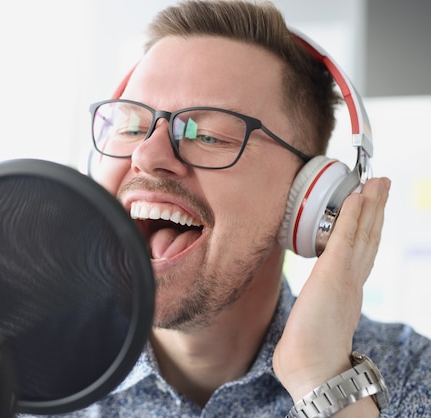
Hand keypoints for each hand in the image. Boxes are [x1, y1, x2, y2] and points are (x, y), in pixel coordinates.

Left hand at [273, 177, 390, 402]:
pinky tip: (358, 196)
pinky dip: (353, 215)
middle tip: (381, 184)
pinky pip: (347, 237)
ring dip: (370, 205)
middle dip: (375, 210)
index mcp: (347, 293)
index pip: (360, 253)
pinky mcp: (334, 274)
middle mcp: (352, 281)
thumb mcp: (309, 330)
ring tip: (377, 181)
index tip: (369, 210)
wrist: (312, 371)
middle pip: (368, 238)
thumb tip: (297, 336)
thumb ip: (309, 323)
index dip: (367, 229)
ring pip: (363, 233)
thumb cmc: (307, 357)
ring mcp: (346, 276)